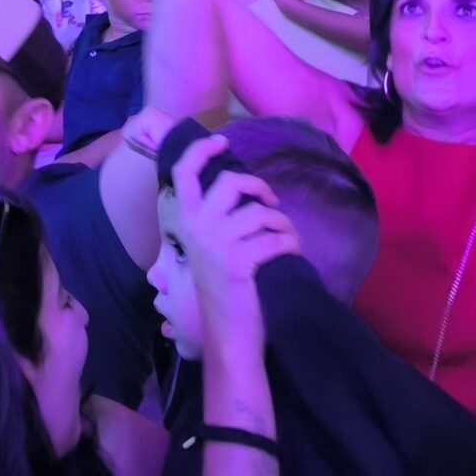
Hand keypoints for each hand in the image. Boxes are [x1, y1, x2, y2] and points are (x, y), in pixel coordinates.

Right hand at [170, 138, 298, 379]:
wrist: (227, 334)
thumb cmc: (221, 290)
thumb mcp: (206, 249)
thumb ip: (212, 219)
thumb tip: (237, 186)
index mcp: (185, 222)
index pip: (184, 173)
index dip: (201, 150)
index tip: (221, 141)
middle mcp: (196, 228)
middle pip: (230, 182)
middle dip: (258, 187)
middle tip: (270, 203)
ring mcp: (217, 244)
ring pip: (261, 213)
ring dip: (283, 225)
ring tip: (287, 239)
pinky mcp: (240, 261)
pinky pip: (276, 238)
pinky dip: (291, 244)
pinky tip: (291, 254)